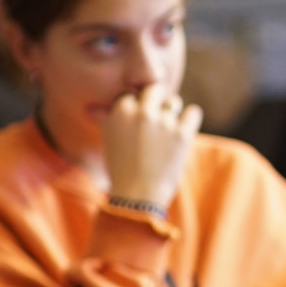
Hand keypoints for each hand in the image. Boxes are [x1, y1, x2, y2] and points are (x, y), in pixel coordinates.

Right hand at [103, 83, 202, 208]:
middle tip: (156, 122)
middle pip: (154, 90)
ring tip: (166, 133)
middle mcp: (141, 113)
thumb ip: (105, 120)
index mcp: (120, 111)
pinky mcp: (183, 133)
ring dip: (173, 113)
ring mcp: (163, 122)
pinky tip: (183, 132)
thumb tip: (91, 108)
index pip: (132, 94)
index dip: (136, 108)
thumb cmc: (122, 169)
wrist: (138, 196)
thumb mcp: (109, 142)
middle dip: (156, 101)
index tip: (137, 125)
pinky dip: (190, 120)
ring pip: (174, 102)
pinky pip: (193, 113)